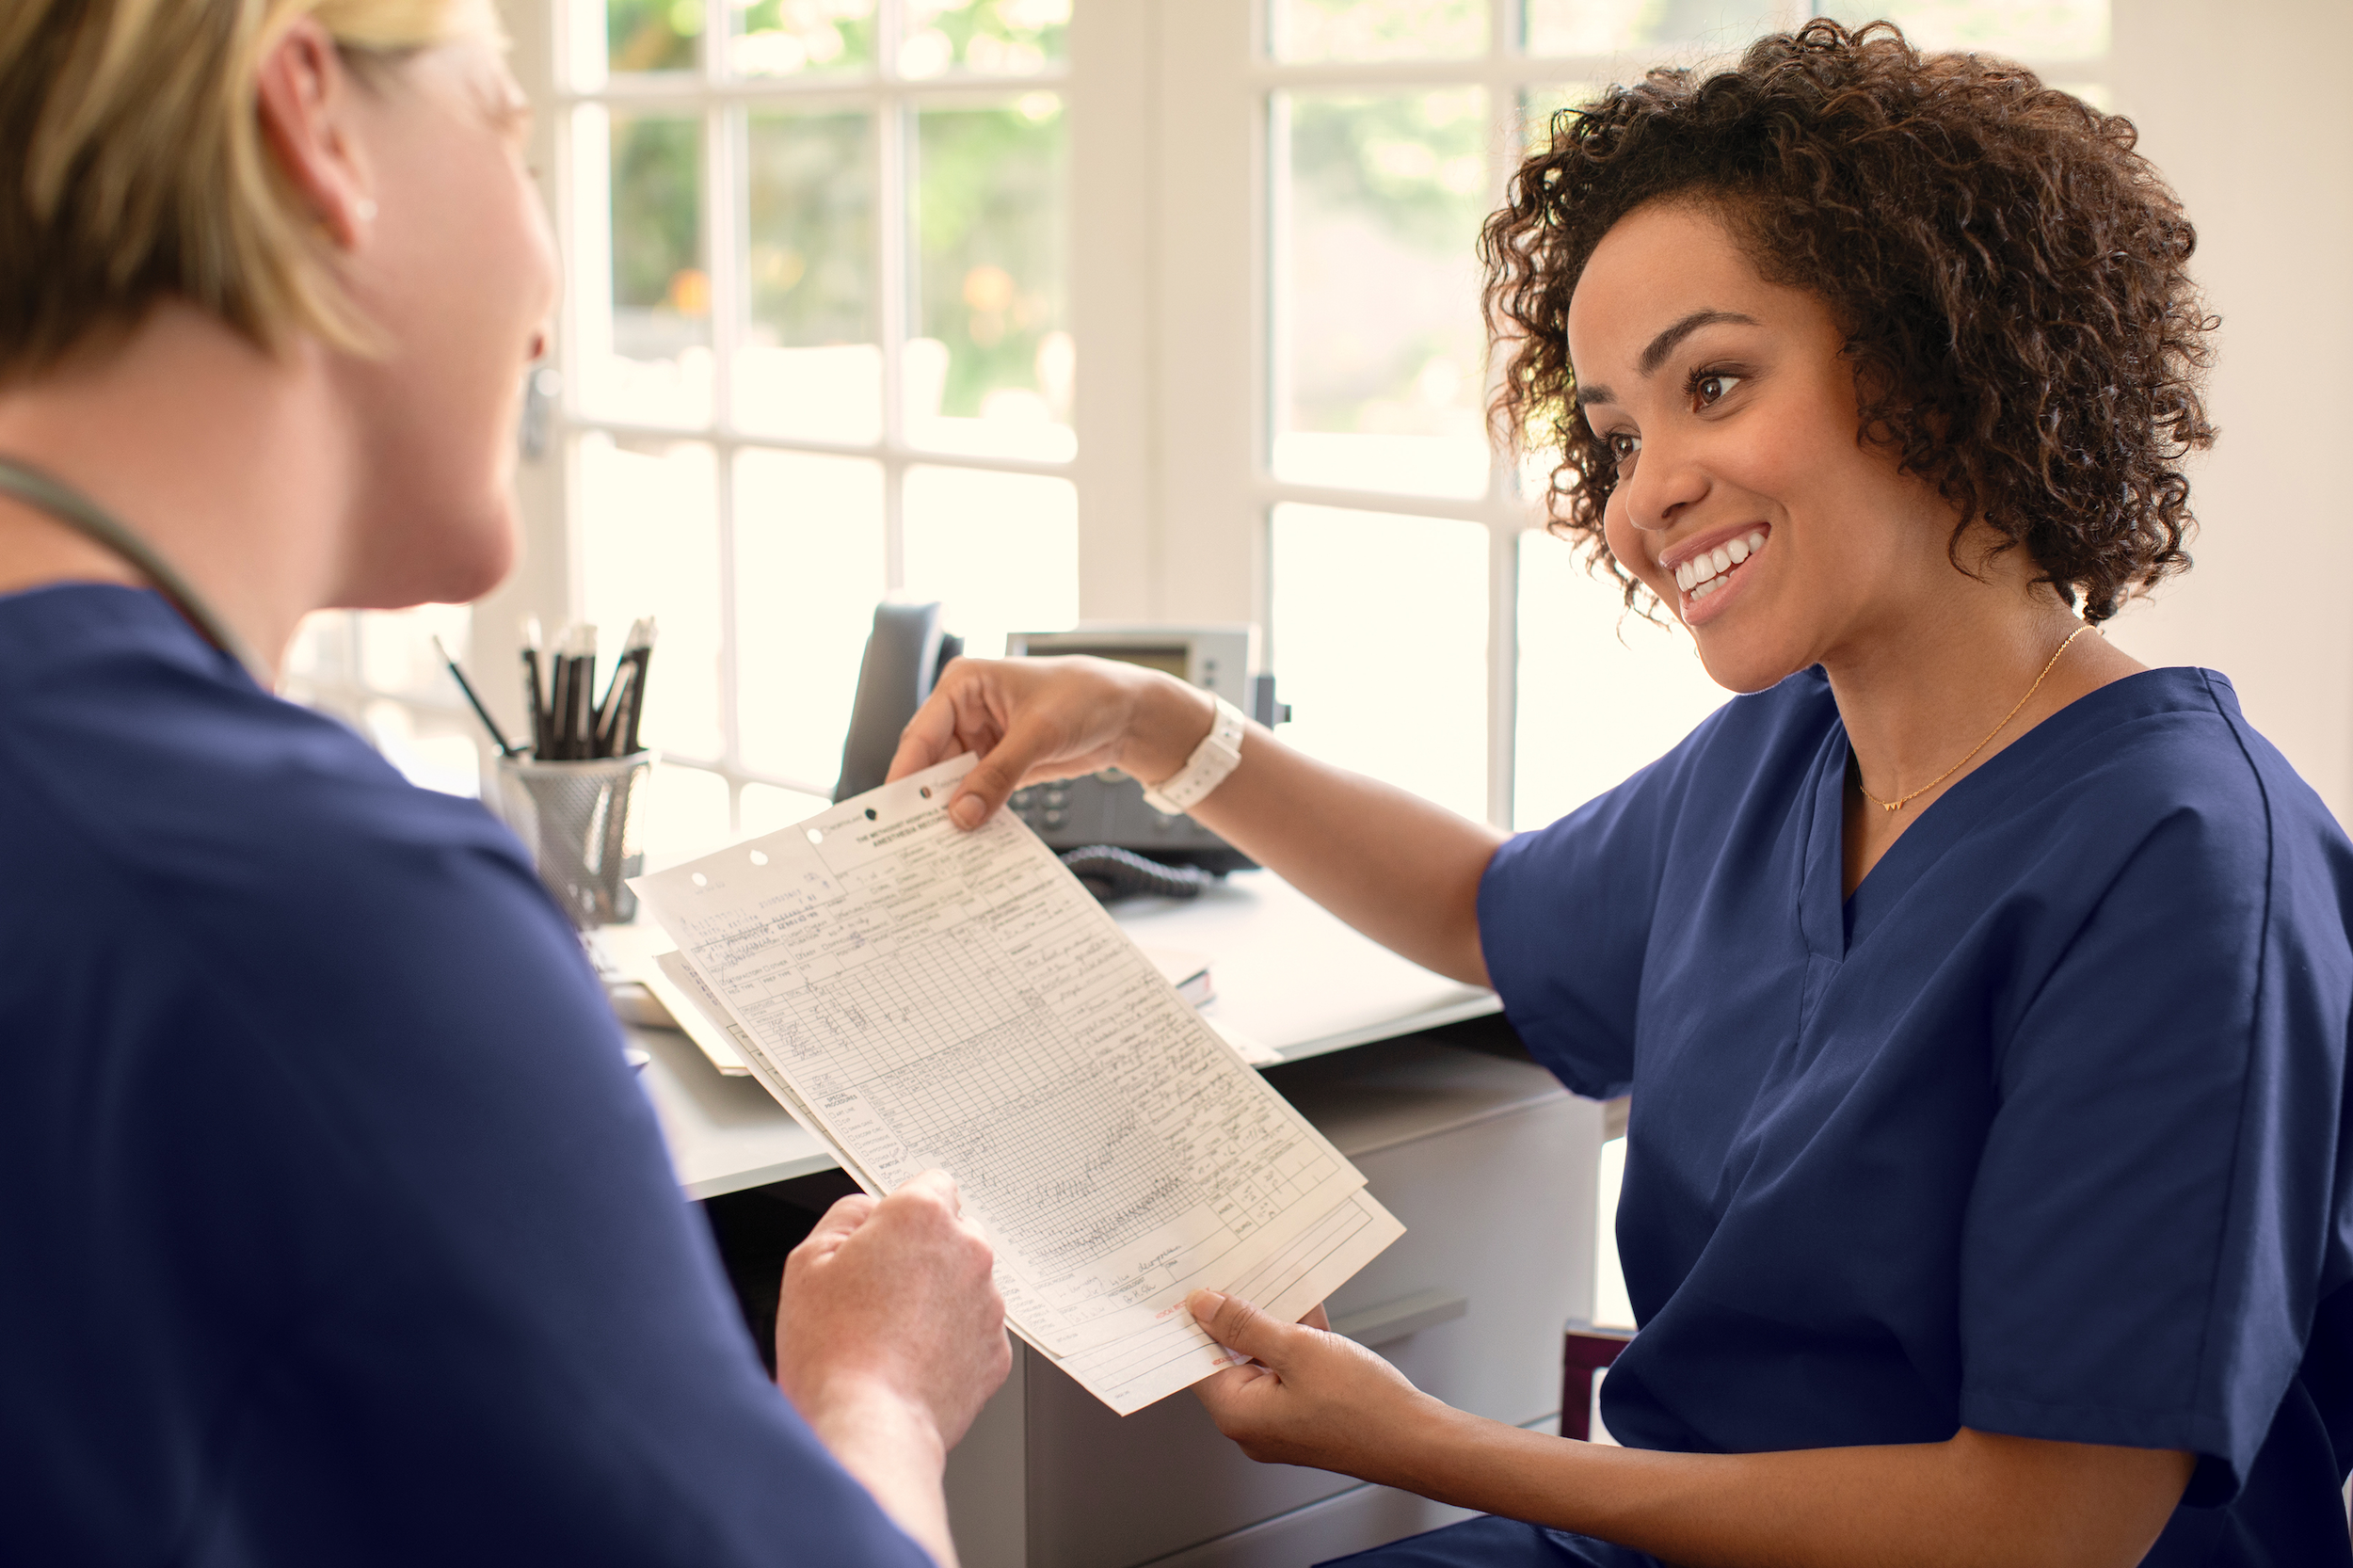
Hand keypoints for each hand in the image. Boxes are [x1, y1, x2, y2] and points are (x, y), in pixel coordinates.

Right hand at [776, 1170, 1010, 1452]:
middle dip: (922, 1254)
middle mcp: (968, 1252)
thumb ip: (845, 1216)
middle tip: (877, 1293)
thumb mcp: (807, 1261)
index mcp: (922, 1217)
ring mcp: (988, 1304)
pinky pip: (972, 1332)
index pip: (930, 1185)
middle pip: (952, 1234)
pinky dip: (950, 1342)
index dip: (900, 1213)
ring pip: (964, 1284)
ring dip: (937, 1299)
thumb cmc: (832, 1350)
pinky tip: (911, 1362)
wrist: (866, 1426)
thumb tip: (868, 1211)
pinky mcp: (995, 1353)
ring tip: (889, 1337)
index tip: (882, 1238)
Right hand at [886, 656, 1215, 829]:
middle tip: (915, 838)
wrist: (1128, 712)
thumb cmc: (1085, 697)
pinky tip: (970, 837)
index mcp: (964, 685)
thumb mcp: (1039, 734)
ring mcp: (981, 739)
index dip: (906, 773)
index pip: (922, 733)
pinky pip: (977, 793)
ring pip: (952, 782)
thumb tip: (963, 815)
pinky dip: (975, 813)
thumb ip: (999, 775)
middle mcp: (965, 711)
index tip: (894, 810)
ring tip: (941, 843)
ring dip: (952, 810)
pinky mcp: (999, 763)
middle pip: (931, 762)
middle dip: (928, 798)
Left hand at [1186, 1289, 1443, 1481]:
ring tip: (1277, 1281)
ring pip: (1265, 1359)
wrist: (1419, 1441)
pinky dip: (1298, 1339)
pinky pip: (1292, 1369)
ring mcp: (1283, 1419)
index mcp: (1239, 1413)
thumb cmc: (1364, 1407)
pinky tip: (1307, 1306)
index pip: (1197, 1362)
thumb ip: (1246, 1325)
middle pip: (1230, 1357)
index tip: (1197, 1286)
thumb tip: (1204, 1306)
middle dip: (1239, 1314)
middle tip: (1238, 1273)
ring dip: (1274, 1322)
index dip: (1196, 1321)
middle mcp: (1255, 1422)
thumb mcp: (1298, 1350)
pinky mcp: (1309, 1412)